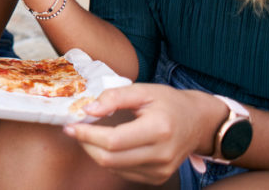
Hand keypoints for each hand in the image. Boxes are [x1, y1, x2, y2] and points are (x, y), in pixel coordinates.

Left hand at [63, 84, 213, 184]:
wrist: (198, 122)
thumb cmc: (169, 102)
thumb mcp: (143, 90)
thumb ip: (114, 97)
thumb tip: (88, 110)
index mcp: (159, 129)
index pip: (114, 140)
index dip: (87, 134)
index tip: (71, 125)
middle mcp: (162, 154)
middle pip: (110, 159)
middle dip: (86, 144)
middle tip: (75, 130)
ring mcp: (162, 170)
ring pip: (114, 168)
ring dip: (95, 152)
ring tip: (90, 134)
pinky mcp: (159, 177)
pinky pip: (123, 173)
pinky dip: (109, 159)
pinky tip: (107, 144)